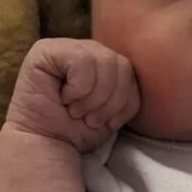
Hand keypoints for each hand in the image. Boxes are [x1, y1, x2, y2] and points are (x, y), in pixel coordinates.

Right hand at [6, 38, 140, 151]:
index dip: (122, 102)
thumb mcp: (116, 109)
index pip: (131, 71)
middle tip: (88, 118)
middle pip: (121, 64)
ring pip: (104, 61)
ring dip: (92, 98)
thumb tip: (146, 66)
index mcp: (105, 60)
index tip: (104, 121)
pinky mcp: (45, 50)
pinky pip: (82, 62)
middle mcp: (87, 49)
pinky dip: (78, 89)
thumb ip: (127, 87)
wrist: (48, 146)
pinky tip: (64, 98)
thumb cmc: (80, 130)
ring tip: (76, 111)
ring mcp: (66, 46)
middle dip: (109, 101)